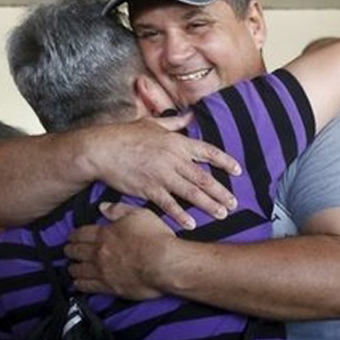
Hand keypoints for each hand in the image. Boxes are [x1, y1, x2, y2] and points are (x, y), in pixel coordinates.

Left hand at [65, 203, 172, 299]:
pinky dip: (79, 284)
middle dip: (70, 250)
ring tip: (71, 268)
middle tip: (67, 251)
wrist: (165, 264)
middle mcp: (99, 252)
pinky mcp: (109, 287)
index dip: (74, 235)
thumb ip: (119, 210)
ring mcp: (102, 271)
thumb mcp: (140, 214)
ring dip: (73, 268)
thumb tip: (103, 207)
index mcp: (104, 234)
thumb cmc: (156, 238)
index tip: (72, 236)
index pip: (81, 233)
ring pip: (78, 269)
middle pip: (76, 251)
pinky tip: (77, 283)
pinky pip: (87, 286)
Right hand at [93, 115, 239, 230]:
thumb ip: (174, 123)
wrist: (102, 149)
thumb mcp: (152, 124)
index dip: (225, 161)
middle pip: (203, 177)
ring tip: (222, 213)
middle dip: (221, 191)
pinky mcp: (148, 189)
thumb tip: (190, 116)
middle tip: (234, 203)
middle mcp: (173, 159)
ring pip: (191, 192)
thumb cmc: (125, 135)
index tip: (238, 170)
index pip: (207, 151)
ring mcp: (161, 175)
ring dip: (208, 204)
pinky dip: (181, 214)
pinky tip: (192, 223)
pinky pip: (169, 204)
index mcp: (176, 142)